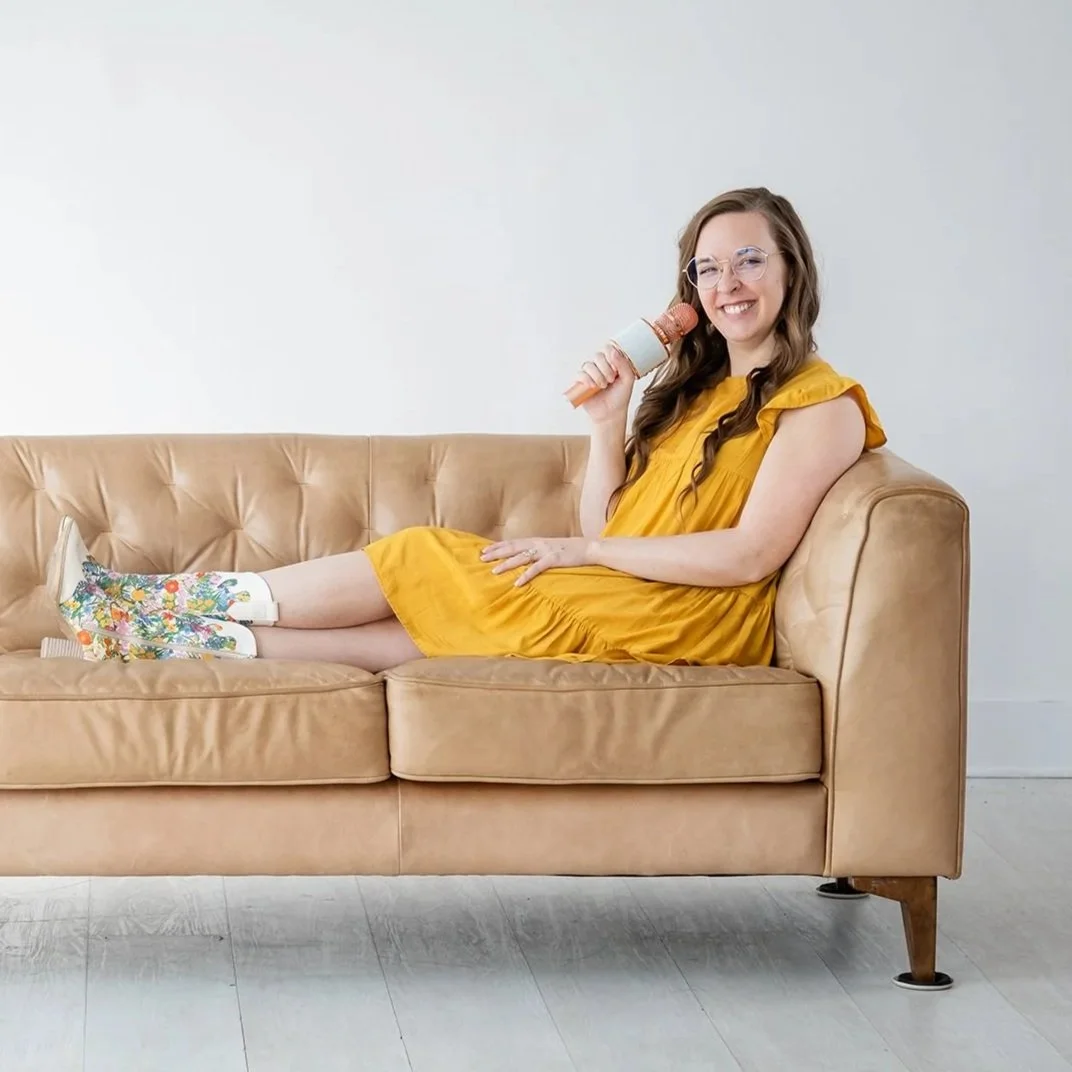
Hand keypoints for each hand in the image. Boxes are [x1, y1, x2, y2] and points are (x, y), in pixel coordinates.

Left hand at [480, 536, 594, 586]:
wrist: (588, 548)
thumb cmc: (568, 550)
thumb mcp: (550, 548)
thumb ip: (537, 551)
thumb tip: (524, 557)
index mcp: (536, 541)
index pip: (512, 542)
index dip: (497, 546)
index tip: (484, 549)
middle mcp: (538, 544)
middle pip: (513, 548)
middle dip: (496, 553)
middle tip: (481, 558)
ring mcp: (546, 551)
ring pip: (522, 557)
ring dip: (507, 564)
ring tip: (494, 571)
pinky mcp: (554, 559)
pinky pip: (537, 568)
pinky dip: (526, 575)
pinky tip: (517, 583)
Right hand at [570, 344, 636, 425]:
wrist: (611, 413)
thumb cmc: (620, 396)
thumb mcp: (628, 379)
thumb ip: (623, 364)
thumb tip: (613, 351)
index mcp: (611, 362)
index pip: (607, 348)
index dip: (611, 356)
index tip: (616, 369)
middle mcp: (599, 366)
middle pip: (598, 355)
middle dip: (605, 368)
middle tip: (611, 380)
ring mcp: (589, 374)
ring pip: (588, 365)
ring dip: (597, 375)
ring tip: (603, 386)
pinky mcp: (581, 383)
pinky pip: (580, 374)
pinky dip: (586, 379)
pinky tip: (593, 386)